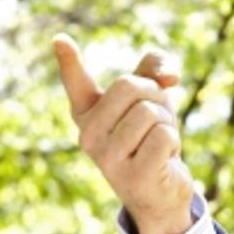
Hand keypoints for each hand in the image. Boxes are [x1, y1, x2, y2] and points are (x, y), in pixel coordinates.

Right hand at [53, 34, 194, 233]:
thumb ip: (154, 71)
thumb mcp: (152, 100)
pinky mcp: (133, 175)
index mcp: (87, 114)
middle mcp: (88, 135)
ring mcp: (108, 158)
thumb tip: (169, 76)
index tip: (60, 40)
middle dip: (156, 96)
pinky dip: (173, 142)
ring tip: (159, 141)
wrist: (161, 193)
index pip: (76, 83)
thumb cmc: (152, 139)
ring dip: (166, 122)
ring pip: (149, 112)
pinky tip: (164, 159)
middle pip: (130, 85)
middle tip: (156, 120)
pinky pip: (163, 136)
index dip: (69, 61)